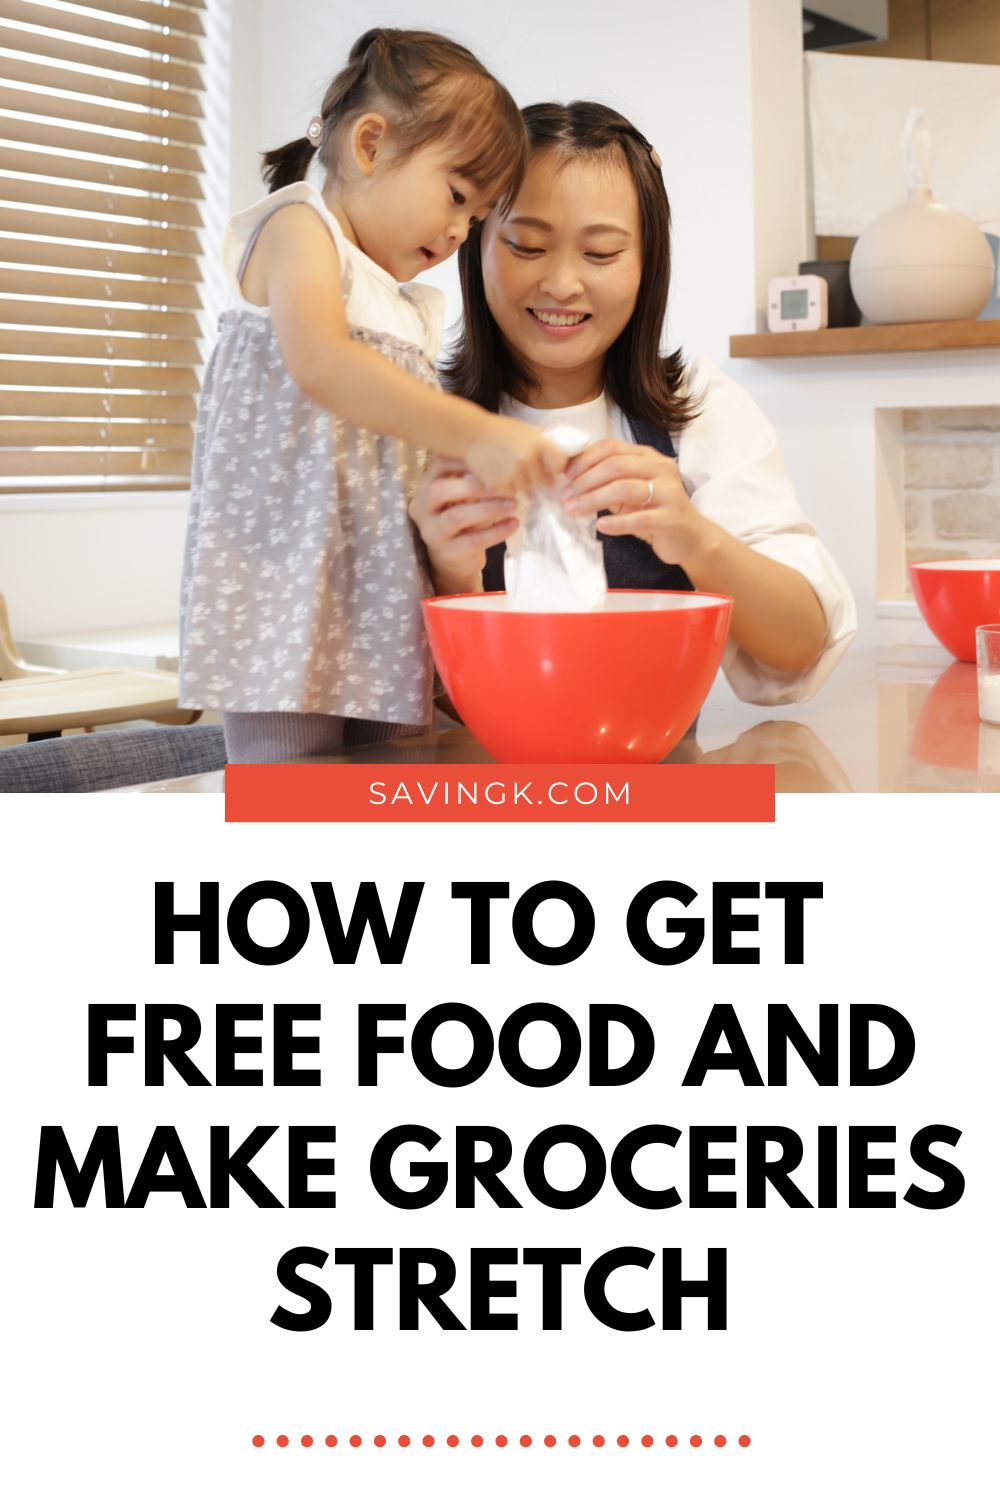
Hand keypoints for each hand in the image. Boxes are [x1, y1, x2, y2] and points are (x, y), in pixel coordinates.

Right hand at [409, 455, 517, 592]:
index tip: (492, 459)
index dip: (463, 460)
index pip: (438, 464)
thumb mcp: (462, 496)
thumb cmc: (462, 517)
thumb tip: (507, 459)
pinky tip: (513, 524)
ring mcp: (432, 532)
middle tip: (504, 485)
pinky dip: (496, 532)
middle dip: (474, 486)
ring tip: (513, 504)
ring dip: (488, 508)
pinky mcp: (447, 552)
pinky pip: (472, 541)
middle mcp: (422, 507)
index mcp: (425, 486)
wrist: (455, 558)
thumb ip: (474, 479)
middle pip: (440, 491)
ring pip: (456, 516)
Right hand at [464, 413, 567, 493]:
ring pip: (528, 488)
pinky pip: (512, 493)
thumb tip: (557, 447)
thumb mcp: (523, 429)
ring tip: (513, 474)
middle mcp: (528, 460)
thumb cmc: (497, 430)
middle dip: (540, 479)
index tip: (553, 469)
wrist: (470, 435)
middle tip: (532, 475)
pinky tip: (502, 478)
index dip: (558, 467)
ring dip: (523, 485)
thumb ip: (540, 439)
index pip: (560, 463)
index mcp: (537, 443)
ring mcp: (514, 474)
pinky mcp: (500, 485)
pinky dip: (508, 489)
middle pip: (544, 480)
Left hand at [561, 439, 718, 570]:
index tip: (565, 475)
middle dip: (585, 480)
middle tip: (565, 497)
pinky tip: (601, 526)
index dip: (584, 459)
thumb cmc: (656, 513)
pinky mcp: (671, 518)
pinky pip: (640, 518)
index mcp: (649, 457)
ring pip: (625, 488)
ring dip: (594, 499)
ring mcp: (669, 492)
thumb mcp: (631, 492)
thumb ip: (609, 481)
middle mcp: (661, 469)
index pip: (611, 447)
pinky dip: (617, 522)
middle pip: (615, 465)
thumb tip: (571, 476)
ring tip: (574, 511)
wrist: (692, 538)